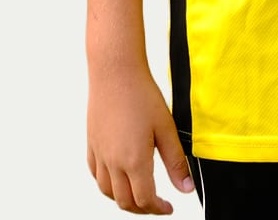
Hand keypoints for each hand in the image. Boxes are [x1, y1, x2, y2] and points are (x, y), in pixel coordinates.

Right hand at [87, 63, 194, 213]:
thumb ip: (176, 161)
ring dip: (123, 199)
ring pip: (107, 192)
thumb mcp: (166, 128)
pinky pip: (96, 175)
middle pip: (125, 201)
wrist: (115, 71)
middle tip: (157, 204)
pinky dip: (107, 184)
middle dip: (142, 209)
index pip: (145, 200)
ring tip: (139, 194)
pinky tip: (117, 177)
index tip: (169, 207)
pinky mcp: (92, 144)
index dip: (158, 209)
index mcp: (134, 161)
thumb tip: (186, 188)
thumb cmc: (142, 94)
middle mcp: (113, 162)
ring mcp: (99, 154)